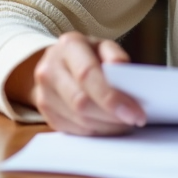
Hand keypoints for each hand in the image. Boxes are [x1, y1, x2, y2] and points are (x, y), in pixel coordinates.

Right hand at [14, 32, 146, 135]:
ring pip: (77, 119)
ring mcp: (43, 92)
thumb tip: (122, 68)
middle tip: (134, 120)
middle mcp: (50, 69)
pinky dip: (95, 131)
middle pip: (81, 101)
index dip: (111, 97)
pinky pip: (72, 129)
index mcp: (68, 46)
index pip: (88, 74)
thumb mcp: (103, 46)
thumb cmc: (88, 55)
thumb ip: (115, 55)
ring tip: (125, 123)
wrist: (58, 62)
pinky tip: (109, 126)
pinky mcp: (44, 112)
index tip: (134, 112)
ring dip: (106, 126)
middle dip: (112, 115)